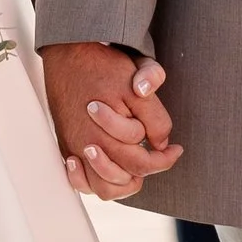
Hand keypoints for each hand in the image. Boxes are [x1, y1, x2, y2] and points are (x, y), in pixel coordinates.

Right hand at [41, 40, 180, 199]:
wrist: (68, 52)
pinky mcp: (67, 146)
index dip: (166, 158)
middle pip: (126, 177)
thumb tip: (160, 142)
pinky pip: (79, 181)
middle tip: (161, 154)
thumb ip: (155, 116)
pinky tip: (107, 168)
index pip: (144, 163)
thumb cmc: (103, 65)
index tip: (174, 149)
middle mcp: (90, 144)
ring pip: (102, 188)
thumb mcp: (138, 80)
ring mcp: (76, 147)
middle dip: (149, 167)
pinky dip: (94, 182)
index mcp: (110, 130)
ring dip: (123, 181)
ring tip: (135, 167)